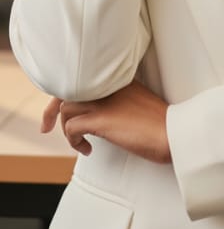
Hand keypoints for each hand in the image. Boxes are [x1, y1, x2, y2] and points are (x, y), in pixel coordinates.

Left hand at [41, 80, 171, 164]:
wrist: (174, 133)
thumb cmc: (162, 125)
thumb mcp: (139, 104)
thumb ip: (120, 102)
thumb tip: (104, 115)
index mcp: (119, 80)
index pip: (83, 79)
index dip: (67, 94)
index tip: (60, 110)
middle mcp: (109, 86)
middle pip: (67, 89)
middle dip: (51, 110)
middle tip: (46, 126)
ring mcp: (104, 101)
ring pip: (66, 108)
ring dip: (67, 129)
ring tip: (80, 142)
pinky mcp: (102, 119)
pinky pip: (72, 126)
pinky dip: (74, 140)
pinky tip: (87, 149)